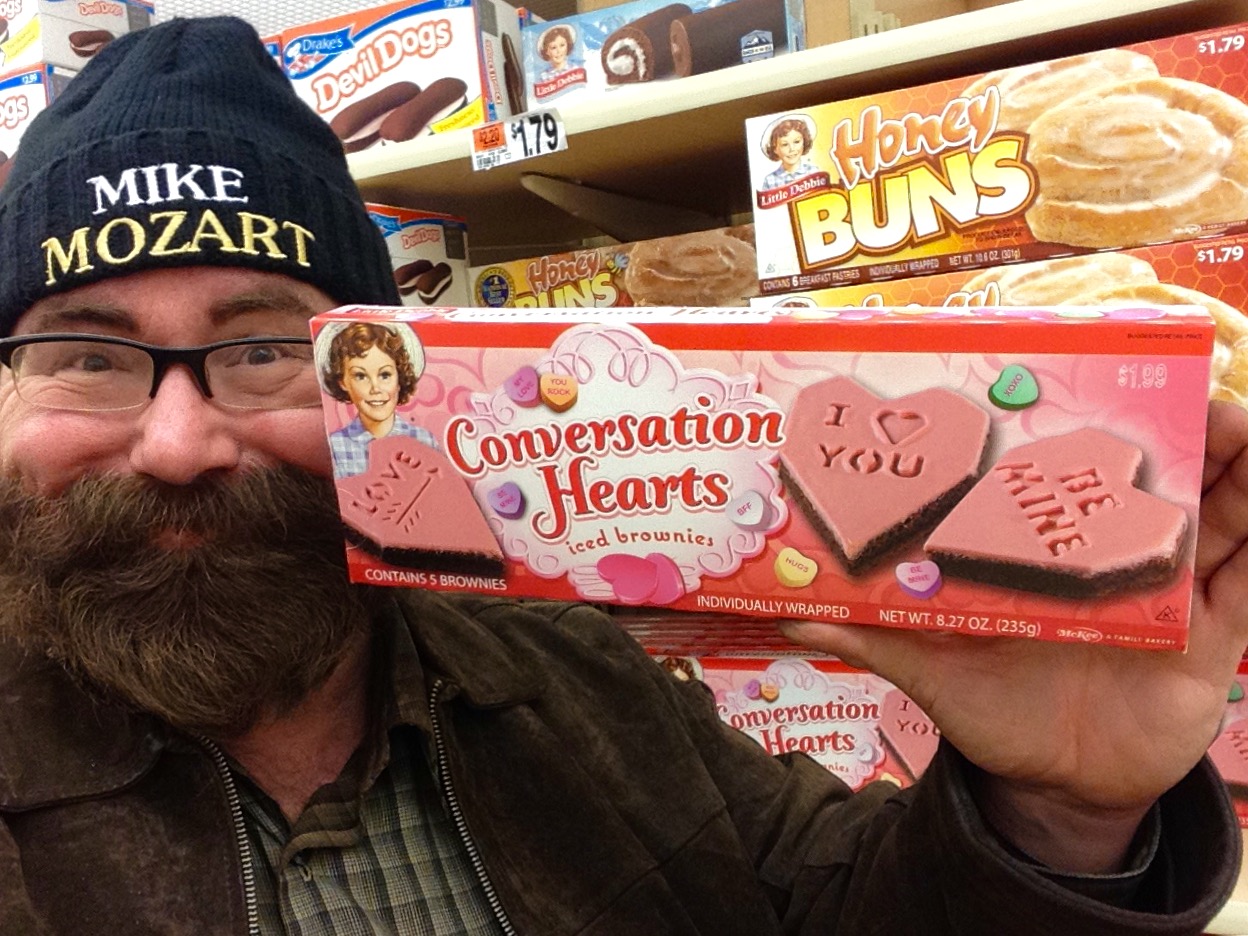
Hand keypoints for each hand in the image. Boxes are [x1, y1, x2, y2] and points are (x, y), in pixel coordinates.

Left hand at [782, 401, 1247, 871]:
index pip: (1074, 477)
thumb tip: (794, 611)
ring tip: (1241, 426)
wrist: (1056, 788)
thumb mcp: (933, 671)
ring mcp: (1168, 594)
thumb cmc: (993, 716)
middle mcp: (1112, 560)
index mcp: (1049, 553)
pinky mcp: (1210, 639)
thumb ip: (874, 637)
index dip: (1093, 427)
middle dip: (1181, 432)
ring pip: (1219, 519)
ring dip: (1237, 471)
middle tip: (1191, 389)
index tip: (1103, 377)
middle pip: (1158, 481)